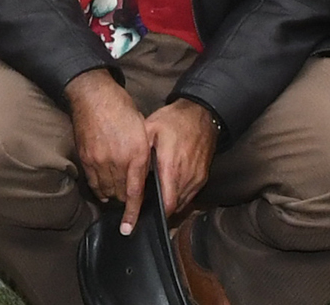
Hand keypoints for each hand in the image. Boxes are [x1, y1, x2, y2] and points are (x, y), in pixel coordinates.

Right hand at [64, 70, 149, 212]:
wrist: (94, 96)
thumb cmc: (122, 110)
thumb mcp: (142, 131)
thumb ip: (142, 157)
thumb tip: (142, 178)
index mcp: (136, 154)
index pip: (135, 193)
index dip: (132, 214)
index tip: (128, 229)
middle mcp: (117, 161)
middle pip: (120, 195)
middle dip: (126, 199)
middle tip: (129, 198)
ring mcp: (99, 161)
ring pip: (106, 191)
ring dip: (113, 194)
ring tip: (117, 189)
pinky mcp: (85, 159)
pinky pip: (92, 183)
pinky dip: (99, 188)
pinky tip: (104, 185)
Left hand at [140, 98, 216, 225]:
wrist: (202, 114)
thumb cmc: (175, 120)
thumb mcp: (150, 128)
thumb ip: (139, 152)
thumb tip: (127, 172)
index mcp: (171, 166)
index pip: (167, 203)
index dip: (156, 214)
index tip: (144, 215)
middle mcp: (186, 176)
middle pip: (174, 206)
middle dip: (160, 210)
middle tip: (146, 208)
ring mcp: (196, 178)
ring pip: (183, 203)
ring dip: (170, 204)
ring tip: (157, 200)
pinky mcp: (202, 177)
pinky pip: (190, 195)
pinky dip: (179, 197)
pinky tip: (169, 189)